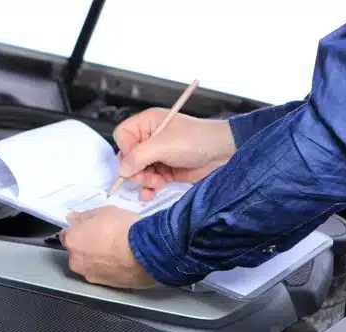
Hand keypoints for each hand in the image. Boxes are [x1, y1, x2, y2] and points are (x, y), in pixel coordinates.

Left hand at [59, 207, 156, 288]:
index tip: (86, 228)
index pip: (67, 235)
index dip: (77, 230)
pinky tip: (122, 260)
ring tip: (117, 249)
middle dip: (87, 246)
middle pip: (77, 252)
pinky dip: (110, 269)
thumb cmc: (125, 230)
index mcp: (73, 241)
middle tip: (105, 237)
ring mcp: (91, 275)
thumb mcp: (104, 211)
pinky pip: (105, 274)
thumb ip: (84, 216)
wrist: (147, 251)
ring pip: (90, 265)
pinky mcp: (107, 285)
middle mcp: (77, 261)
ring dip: (98, 259)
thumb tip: (74, 218)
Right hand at [115, 108, 236, 199]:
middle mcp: (150, 138)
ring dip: (143, 181)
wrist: (224, 153)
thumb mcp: (163, 146)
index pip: (122, 136)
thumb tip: (122, 170)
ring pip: (138, 172)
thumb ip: (138, 157)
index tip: (135, 161)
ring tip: (154, 184)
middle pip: (128, 157)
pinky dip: (148, 188)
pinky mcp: (166, 170)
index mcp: (147, 123)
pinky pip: (149, 181)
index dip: (125, 150)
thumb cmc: (197, 139)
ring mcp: (158, 155)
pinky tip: (150, 194)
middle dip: (135, 170)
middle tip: (145, 177)